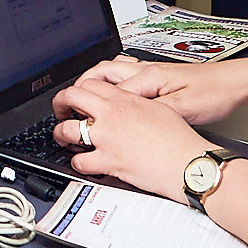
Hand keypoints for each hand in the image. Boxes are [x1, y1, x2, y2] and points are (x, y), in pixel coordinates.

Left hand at [50, 74, 219, 202]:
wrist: (188, 162)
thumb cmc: (179, 139)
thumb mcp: (159, 108)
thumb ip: (136, 103)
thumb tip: (127, 102)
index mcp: (125, 99)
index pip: (90, 84)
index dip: (79, 90)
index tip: (78, 97)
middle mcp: (112, 115)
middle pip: (71, 97)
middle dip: (60, 104)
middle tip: (60, 111)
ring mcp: (107, 138)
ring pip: (67, 130)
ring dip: (61, 134)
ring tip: (62, 137)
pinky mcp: (108, 161)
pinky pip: (80, 162)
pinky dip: (78, 163)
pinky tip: (82, 162)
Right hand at [67, 54, 247, 126]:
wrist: (236, 83)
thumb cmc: (215, 94)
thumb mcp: (184, 109)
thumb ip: (153, 113)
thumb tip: (127, 121)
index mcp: (148, 78)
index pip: (106, 90)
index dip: (85, 105)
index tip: (71, 120)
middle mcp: (146, 71)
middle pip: (100, 73)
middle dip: (78, 88)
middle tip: (65, 105)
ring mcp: (151, 72)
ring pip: (111, 71)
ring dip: (93, 82)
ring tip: (81, 98)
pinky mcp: (159, 77)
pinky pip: (125, 74)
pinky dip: (112, 82)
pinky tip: (114, 93)